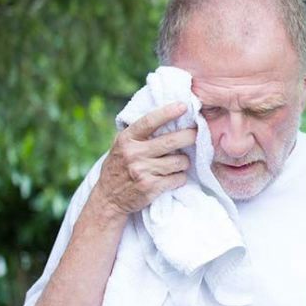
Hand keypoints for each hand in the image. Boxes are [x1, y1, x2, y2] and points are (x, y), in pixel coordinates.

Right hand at [92, 102, 195, 218]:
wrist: (108, 199)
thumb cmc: (119, 168)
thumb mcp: (121, 146)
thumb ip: (139, 134)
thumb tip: (167, 117)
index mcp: (126, 139)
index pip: (149, 121)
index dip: (168, 112)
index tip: (183, 106)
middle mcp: (134, 153)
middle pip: (172, 141)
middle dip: (190, 136)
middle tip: (197, 134)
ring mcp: (142, 171)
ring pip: (180, 161)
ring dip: (184, 162)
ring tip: (179, 163)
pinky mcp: (151, 187)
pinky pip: (178, 178)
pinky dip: (180, 178)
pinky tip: (173, 178)